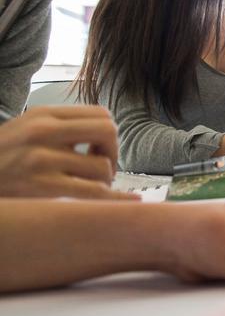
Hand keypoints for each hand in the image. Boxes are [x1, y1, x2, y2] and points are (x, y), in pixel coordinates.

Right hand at [0, 106, 135, 199]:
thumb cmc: (1, 159)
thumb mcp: (25, 130)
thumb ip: (59, 128)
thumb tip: (105, 135)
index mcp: (43, 114)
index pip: (101, 114)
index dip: (108, 135)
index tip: (99, 150)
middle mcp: (43, 131)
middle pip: (108, 132)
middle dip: (113, 153)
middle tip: (102, 169)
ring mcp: (41, 159)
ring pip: (102, 167)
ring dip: (104, 181)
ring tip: (87, 187)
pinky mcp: (41, 186)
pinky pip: (93, 192)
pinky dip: (113, 198)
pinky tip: (122, 201)